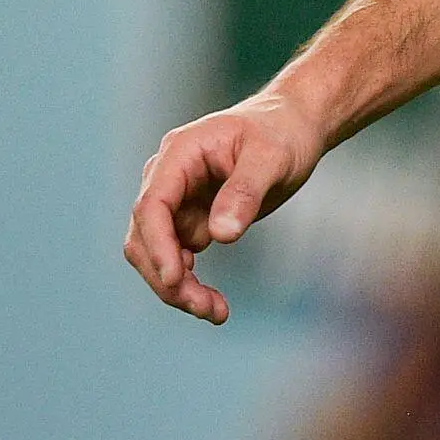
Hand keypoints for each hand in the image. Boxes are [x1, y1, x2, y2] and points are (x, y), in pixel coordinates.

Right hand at [123, 93, 329, 323]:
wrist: (293, 127)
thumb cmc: (283, 133)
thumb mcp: (273, 157)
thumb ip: (245, 192)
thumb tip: (220, 236)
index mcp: (179, 154)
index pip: (152, 205)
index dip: (158, 245)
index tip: (175, 279)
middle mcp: (168, 178)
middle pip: (145, 236)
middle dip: (167, 277)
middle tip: (205, 308)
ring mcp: (176, 200)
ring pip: (158, 253)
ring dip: (177, 287)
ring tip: (216, 312)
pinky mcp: (190, 219)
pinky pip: (178, 257)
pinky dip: (189, 282)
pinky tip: (215, 304)